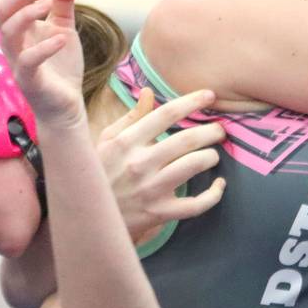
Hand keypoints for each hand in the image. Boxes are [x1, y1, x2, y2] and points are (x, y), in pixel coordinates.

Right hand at [0, 0, 84, 125]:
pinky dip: (44, 47)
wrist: (66, 106)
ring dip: (27, 14)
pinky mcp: (29, 81)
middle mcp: (14, 43)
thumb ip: (62, 2)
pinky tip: (61, 40)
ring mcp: (18, 62)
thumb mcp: (64, 28)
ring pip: (8, 32)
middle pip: (3, 9)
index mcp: (20, 29)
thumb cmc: (60, 68)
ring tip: (49, 6)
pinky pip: (28, 61)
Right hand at [97, 87, 226, 235]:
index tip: (210, 96)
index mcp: (126, 142)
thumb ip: (131, 117)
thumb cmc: (100, 173)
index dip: (192, 101)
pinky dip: (214, 194)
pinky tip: (219, 185)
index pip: (165, 114)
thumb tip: (149, 92)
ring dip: (211, 156)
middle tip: (219, 130)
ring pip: (194, 166)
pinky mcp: (159, 213)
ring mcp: (150, 189)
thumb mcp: (106, 141)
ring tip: (213, 154)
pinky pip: (196, 204)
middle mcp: (139, 163)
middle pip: (186, 140)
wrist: (87, 215)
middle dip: (211, 131)